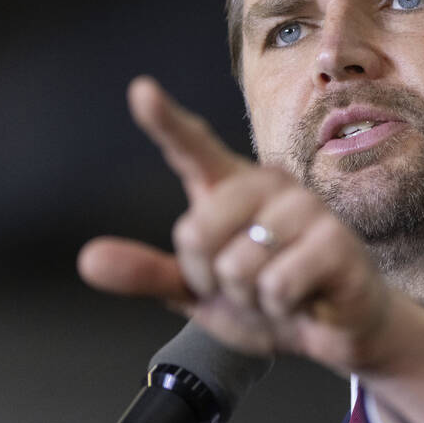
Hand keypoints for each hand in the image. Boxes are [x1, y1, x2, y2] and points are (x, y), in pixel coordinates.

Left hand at [78, 76, 423, 422]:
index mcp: (231, 187)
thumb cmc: (268, 296)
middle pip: (195, 231)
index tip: (141, 91)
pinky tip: (305, 299)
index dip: (164, 121)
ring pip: (236, 266)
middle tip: (245, 284)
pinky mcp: (336, 242)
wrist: (334, 331)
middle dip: (209, 277)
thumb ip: (148, 272)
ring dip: (250, 298)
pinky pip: (276, 285)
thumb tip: (88, 259)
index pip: (192, 149)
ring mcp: (306, 209)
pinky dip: (281, 308)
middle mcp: (268, 185)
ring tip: (278, 291)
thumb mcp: (198, 292)